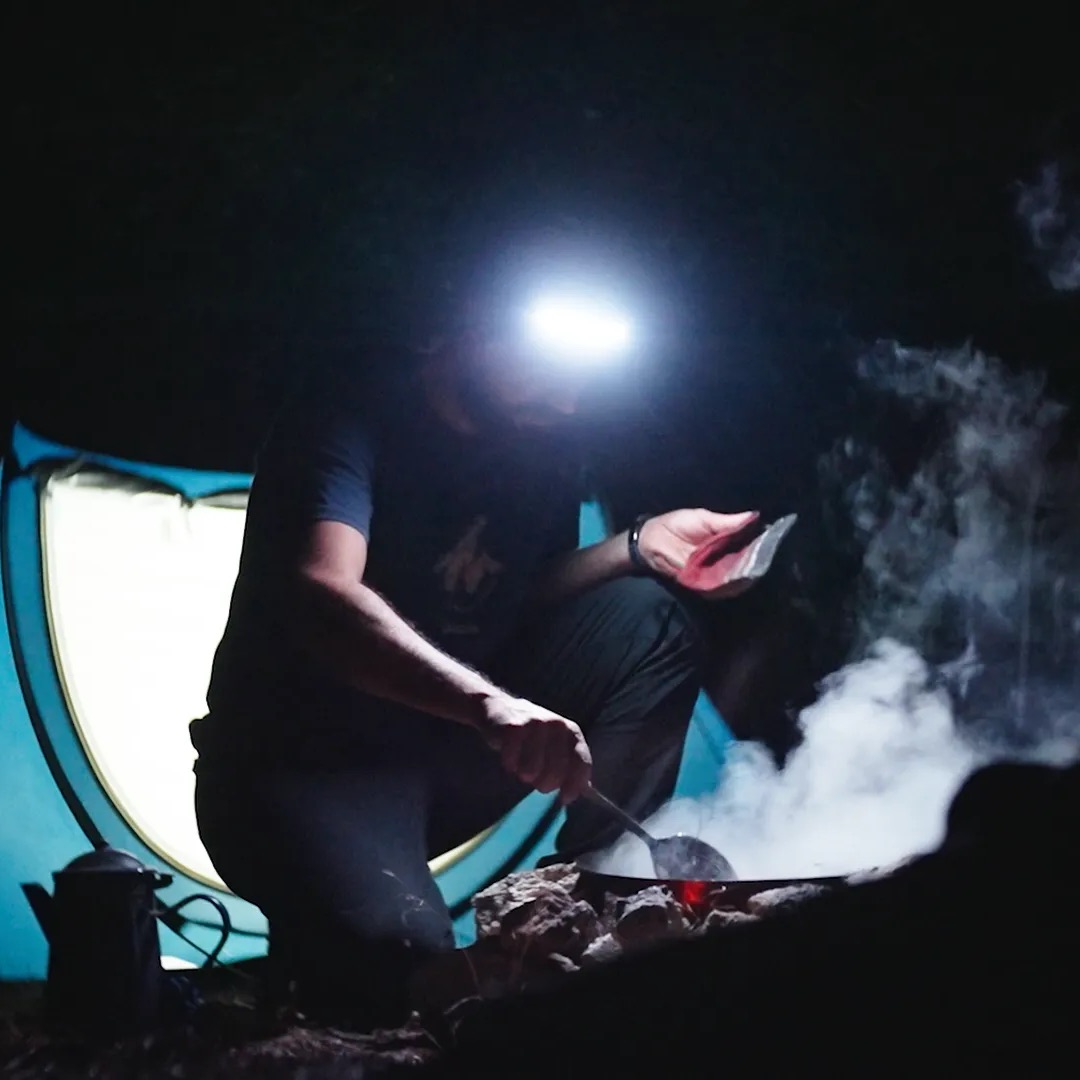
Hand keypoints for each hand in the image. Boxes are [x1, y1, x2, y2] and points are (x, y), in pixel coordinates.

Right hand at [478, 695, 592, 803]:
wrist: (500, 708)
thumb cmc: (532, 734)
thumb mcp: (556, 744)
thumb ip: (570, 764)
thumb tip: (584, 790)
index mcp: (571, 731)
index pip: (581, 762)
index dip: (575, 785)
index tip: (566, 799)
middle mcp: (557, 725)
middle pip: (556, 772)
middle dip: (545, 784)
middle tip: (535, 780)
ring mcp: (535, 724)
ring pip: (532, 771)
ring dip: (524, 774)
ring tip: (521, 763)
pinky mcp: (513, 727)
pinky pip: (512, 762)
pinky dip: (509, 765)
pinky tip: (509, 755)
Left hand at [637, 508, 758, 578]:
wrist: (650, 540)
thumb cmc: (675, 524)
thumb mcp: (703, 518)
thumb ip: (726, 521)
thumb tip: (754, 516)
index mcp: (724, 540)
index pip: (748, 544)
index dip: (761, 543)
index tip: (773, 539)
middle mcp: (722, 558)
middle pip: (745, 563)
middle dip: (756, 560)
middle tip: (766, 555)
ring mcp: (712, 572)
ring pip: (734, 576)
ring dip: (744, 573)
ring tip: (754, 566)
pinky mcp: (702, 583)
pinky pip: (718, 586)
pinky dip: (728, 584)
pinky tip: (738, 578)